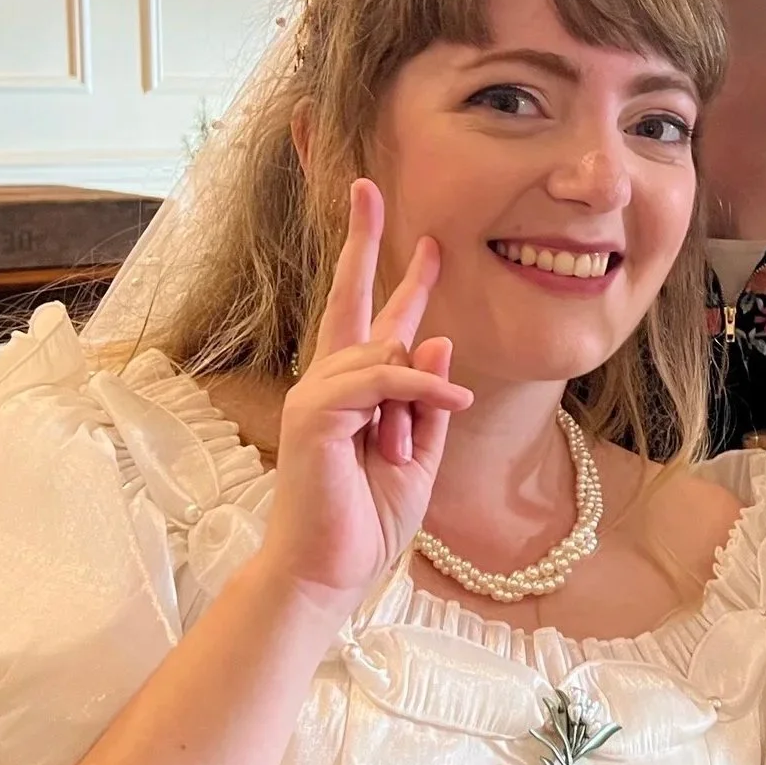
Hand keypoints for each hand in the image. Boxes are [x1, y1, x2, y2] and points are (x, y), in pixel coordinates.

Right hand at [256, 179, 471, 614]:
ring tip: (399, 453)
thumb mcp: (420, 460)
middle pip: (351, 297)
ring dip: (414, 400)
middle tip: (370, 191)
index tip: (427, 241)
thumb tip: (436, 341)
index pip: (378, 321)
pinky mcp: (315, 413)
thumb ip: (428, 404)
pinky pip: (382, 379)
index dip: (402, 278)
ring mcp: (316, 394)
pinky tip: (450, 400)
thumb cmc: (367, 522)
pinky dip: (420, 389)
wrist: (327, 573)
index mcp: (356, 392)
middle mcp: (330, 381)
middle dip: (363, 242)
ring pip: (385, 351)